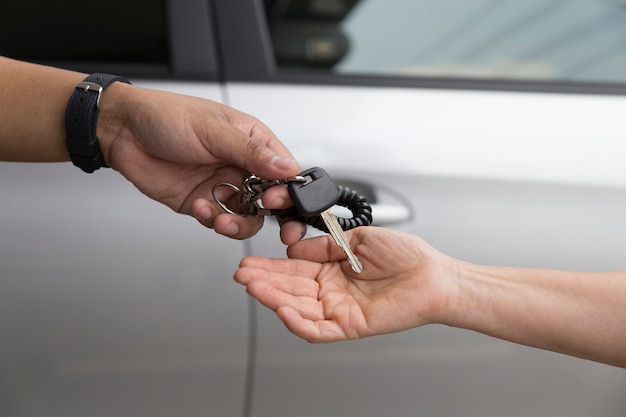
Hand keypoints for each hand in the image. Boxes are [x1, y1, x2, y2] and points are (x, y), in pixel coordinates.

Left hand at [98, 83, 303, 241]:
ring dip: (239, 223)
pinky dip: (214, 221)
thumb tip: (287, 168)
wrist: (122, 131)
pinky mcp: (204, 202)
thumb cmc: (166, 116)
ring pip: (249, 217)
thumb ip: (252, 152)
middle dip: (272, 215)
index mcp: (253, 142)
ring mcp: (223, 186)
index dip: (288, 191)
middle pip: (273, 200)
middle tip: (259, 213)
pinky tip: (202, 208)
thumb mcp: (213, 130)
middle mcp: (242, 166)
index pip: (286, 172)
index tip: (278, 200)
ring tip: (222, 219)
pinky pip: (220, 221)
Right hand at [234, 227, 457, 341]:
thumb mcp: (358, 238)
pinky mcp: (350, 325)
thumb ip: (325, 246)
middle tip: (242, 274)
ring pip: (299, 308)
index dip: (270, 266)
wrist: (434, 274)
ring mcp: (339, 309)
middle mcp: (332, 291)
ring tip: (253, 286)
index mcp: (332, 269)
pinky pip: (319, 329)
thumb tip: (295, 250)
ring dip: (274, 299)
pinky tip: (282, 310)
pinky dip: (299, 322)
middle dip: (264, 282)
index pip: (293, 270)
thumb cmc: (407, 256)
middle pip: (290, 289)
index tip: (250, 260)